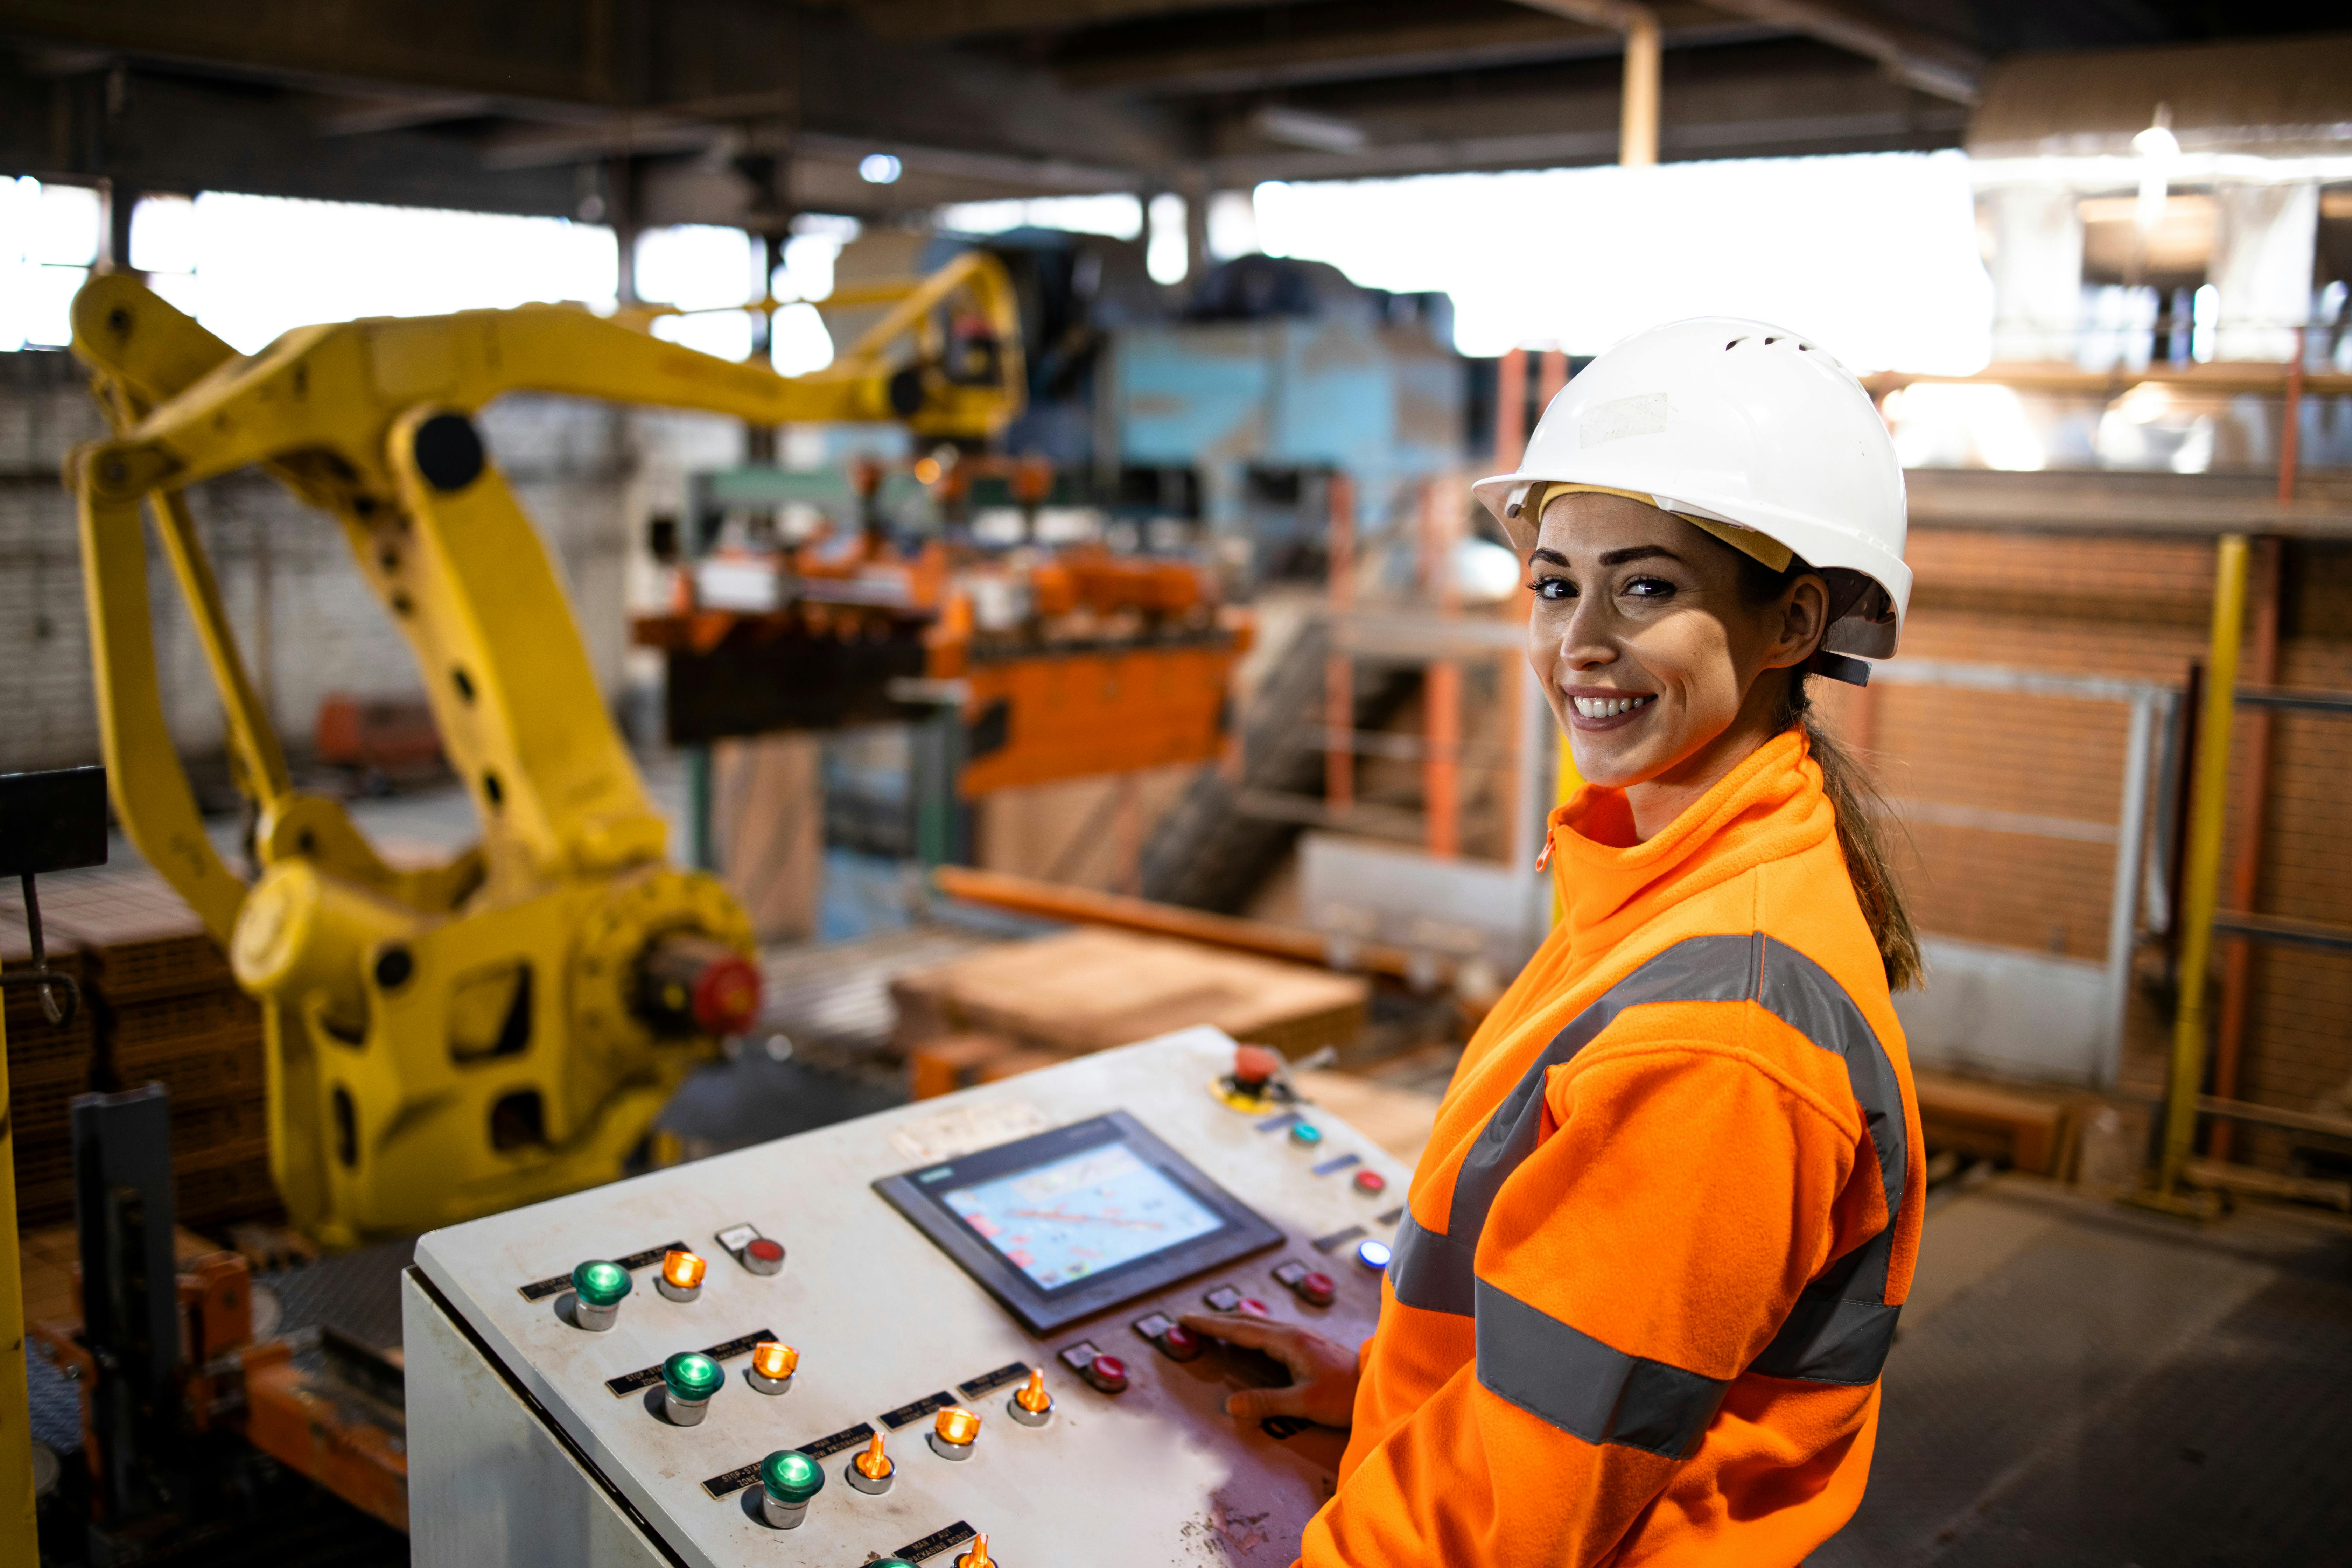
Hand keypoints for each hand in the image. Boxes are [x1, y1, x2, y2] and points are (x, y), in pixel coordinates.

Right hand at [1178, 1311, 1360, 1427]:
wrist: (1379, 1385)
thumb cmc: (1345, 1395)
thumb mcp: (1304, 1403)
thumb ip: (1266, 1402)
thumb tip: (1230, 1405)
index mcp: (1287, 1341)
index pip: (1240, 1329)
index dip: (1211, 1325)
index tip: (1186, 1319)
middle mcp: (1292, 1332)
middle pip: (1247, 1320)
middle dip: (1217, 1319)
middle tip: (1190, 1319)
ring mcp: (1302, 1335)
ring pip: (1259, 1323)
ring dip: (1233, 1322)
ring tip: (1213, 1323)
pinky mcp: (1308, 1343)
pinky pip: (1269, 1330)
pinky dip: (1250, 1328)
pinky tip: (1251, 1333)